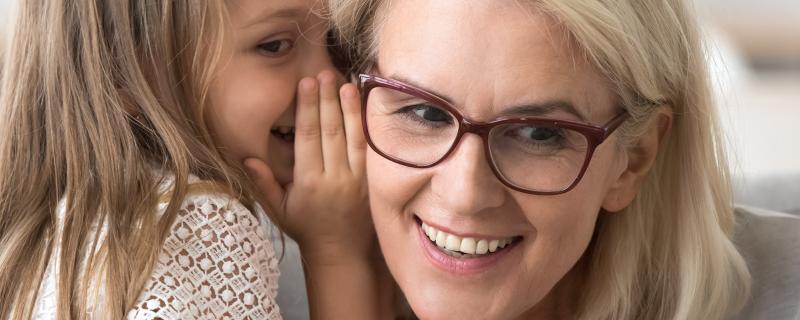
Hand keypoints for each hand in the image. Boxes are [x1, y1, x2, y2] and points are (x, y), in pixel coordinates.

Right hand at [244, 70, 371, 262]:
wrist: (342, 251)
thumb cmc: (307, 228)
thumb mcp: (279, 210)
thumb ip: (264, 184)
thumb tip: (248, 158)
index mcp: (310, 182)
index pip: (308, 137)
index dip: (307, 108)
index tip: (305, 84)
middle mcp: (335, 178)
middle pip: (331, 131)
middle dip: (326, 100)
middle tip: (323, 73)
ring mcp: (358, 179)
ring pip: (353, 136)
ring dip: (349, 108)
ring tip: (345, 82)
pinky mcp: (374, 181)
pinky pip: (370, 148)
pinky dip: (366, 125)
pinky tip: (364, 106)